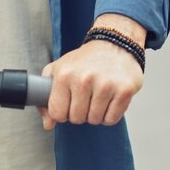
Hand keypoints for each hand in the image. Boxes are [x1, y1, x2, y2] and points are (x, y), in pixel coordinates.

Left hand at [39, 15, 144, 130]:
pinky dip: (110, 115)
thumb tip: (48, 124)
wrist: (114, 45)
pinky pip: (111, 119)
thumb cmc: (85, 60)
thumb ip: (46, 97)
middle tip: (86, 98)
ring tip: (98, 97)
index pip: (57, 113)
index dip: (62, 113)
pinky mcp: (124, 90)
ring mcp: (106, 85)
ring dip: (96, 114)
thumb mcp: (58, 70)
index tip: (68, 104)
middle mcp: (84, 79)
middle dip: (80, 113)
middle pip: (77, 118)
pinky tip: (109, 100)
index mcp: (65, 74)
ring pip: (95, 120)